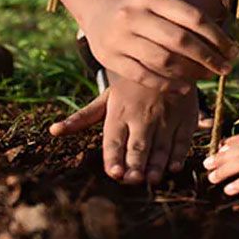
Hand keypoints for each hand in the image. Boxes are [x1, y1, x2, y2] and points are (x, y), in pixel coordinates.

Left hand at [48, 79, 200, 183]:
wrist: (163, 58)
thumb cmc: (129, 86)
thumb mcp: (105, 99)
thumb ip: (81, 118)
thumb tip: (53, 131)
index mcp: (119, 112)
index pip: (115, 139)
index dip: (114, 156)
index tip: (114, 173)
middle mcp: (142, 115)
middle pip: (138, 144)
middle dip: (136, 163)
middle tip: (133, 180)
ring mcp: (166, 116)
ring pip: (161, 144)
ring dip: (157, 163)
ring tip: (152, 178)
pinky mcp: (185, 117)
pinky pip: (183, 139)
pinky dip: (179, 153)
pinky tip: (174, 167)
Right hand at [83, 0, 236, 92]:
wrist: (98, 8)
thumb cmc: (141, 9)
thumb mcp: (160, 2)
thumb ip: (186, 19)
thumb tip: (226, 44)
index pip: (193, 17)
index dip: (217, 37)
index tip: (233, 50)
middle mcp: (134, 15)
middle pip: (180, 40)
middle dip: (208, 57)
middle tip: (226, 68)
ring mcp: (120, 38)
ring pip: (163, 60)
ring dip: (191, 72)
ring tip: (207, 76)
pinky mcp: (110, 59)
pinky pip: (144, 76)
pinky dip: (167, 84)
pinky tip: (185, 87)